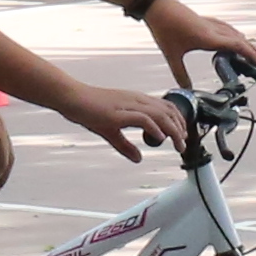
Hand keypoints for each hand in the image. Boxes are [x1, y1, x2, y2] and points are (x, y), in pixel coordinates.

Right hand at [52, 73, 189, 164]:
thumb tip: (138, 158)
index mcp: (136, 101)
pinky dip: (154, 128)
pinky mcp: (119, 111)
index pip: (166, 107)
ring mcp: (128, 104)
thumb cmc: (88, 109)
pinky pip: (143, 118)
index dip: (178, 121)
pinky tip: (160, 138)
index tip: (182, 136)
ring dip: (173, 131)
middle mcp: (136, 100)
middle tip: (184, 145)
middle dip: (180, 128)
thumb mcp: (111, 131)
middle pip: (168, 110)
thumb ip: (125, 146)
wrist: (72, 97)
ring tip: (178, 144)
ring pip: (160, 114)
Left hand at [138, 0, 253, 71]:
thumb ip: (180, 74)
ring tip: (250, 48)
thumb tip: (185, 89)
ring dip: (243, 40)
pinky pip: (223, 26)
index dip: (249, 54)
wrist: (155, 6)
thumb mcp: (171, 55)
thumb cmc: (163, 27)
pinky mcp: (202, 19)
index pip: (236, 45)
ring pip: (232, 31)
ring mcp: (207, 22)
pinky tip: (231, 34)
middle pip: (238, 38)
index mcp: (207, 38)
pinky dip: (232, 32)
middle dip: (250, 49)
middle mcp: (211, 29)